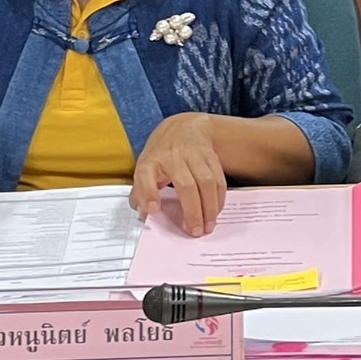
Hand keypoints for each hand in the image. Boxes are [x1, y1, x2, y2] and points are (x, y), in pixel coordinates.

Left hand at [131, 113, 227, 236]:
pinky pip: (219, 180)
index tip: (153, 211)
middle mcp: (173, 156)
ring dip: (209, 207)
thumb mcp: (145, 168)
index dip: (149, 194)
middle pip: (186, 185)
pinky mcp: (211, 157)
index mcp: (152, 161)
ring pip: (207, 182)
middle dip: (192, 211)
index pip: (147, 175)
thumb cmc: (162, 154)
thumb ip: (141, 192)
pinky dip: (219, 199)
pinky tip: (215, 211)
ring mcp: (195, 155)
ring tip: (208, 225)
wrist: (184, 128)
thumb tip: (144, 213)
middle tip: (194, 231)